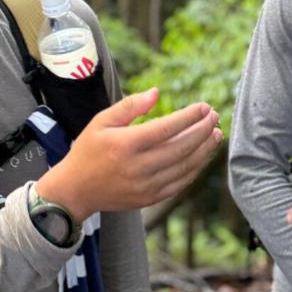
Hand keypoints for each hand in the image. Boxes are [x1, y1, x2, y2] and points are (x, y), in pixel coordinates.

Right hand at [36, 88, 221, 221]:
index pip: (167, 128)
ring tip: (216, 134)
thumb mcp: (101, 122)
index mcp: (127, 144)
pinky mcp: (150, 199)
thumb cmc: (88, 151)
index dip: (190, 116)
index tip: (204, 106)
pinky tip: (202, 156)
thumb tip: (157, 93)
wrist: (75, 190)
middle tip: (215, 117)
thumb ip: (130, 106)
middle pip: (182, 147)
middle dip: (202, 130)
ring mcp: (146, 186)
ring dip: (204, 150)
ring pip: (185, 166)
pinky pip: (180, 183)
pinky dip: (195, 169)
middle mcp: (139, 167)